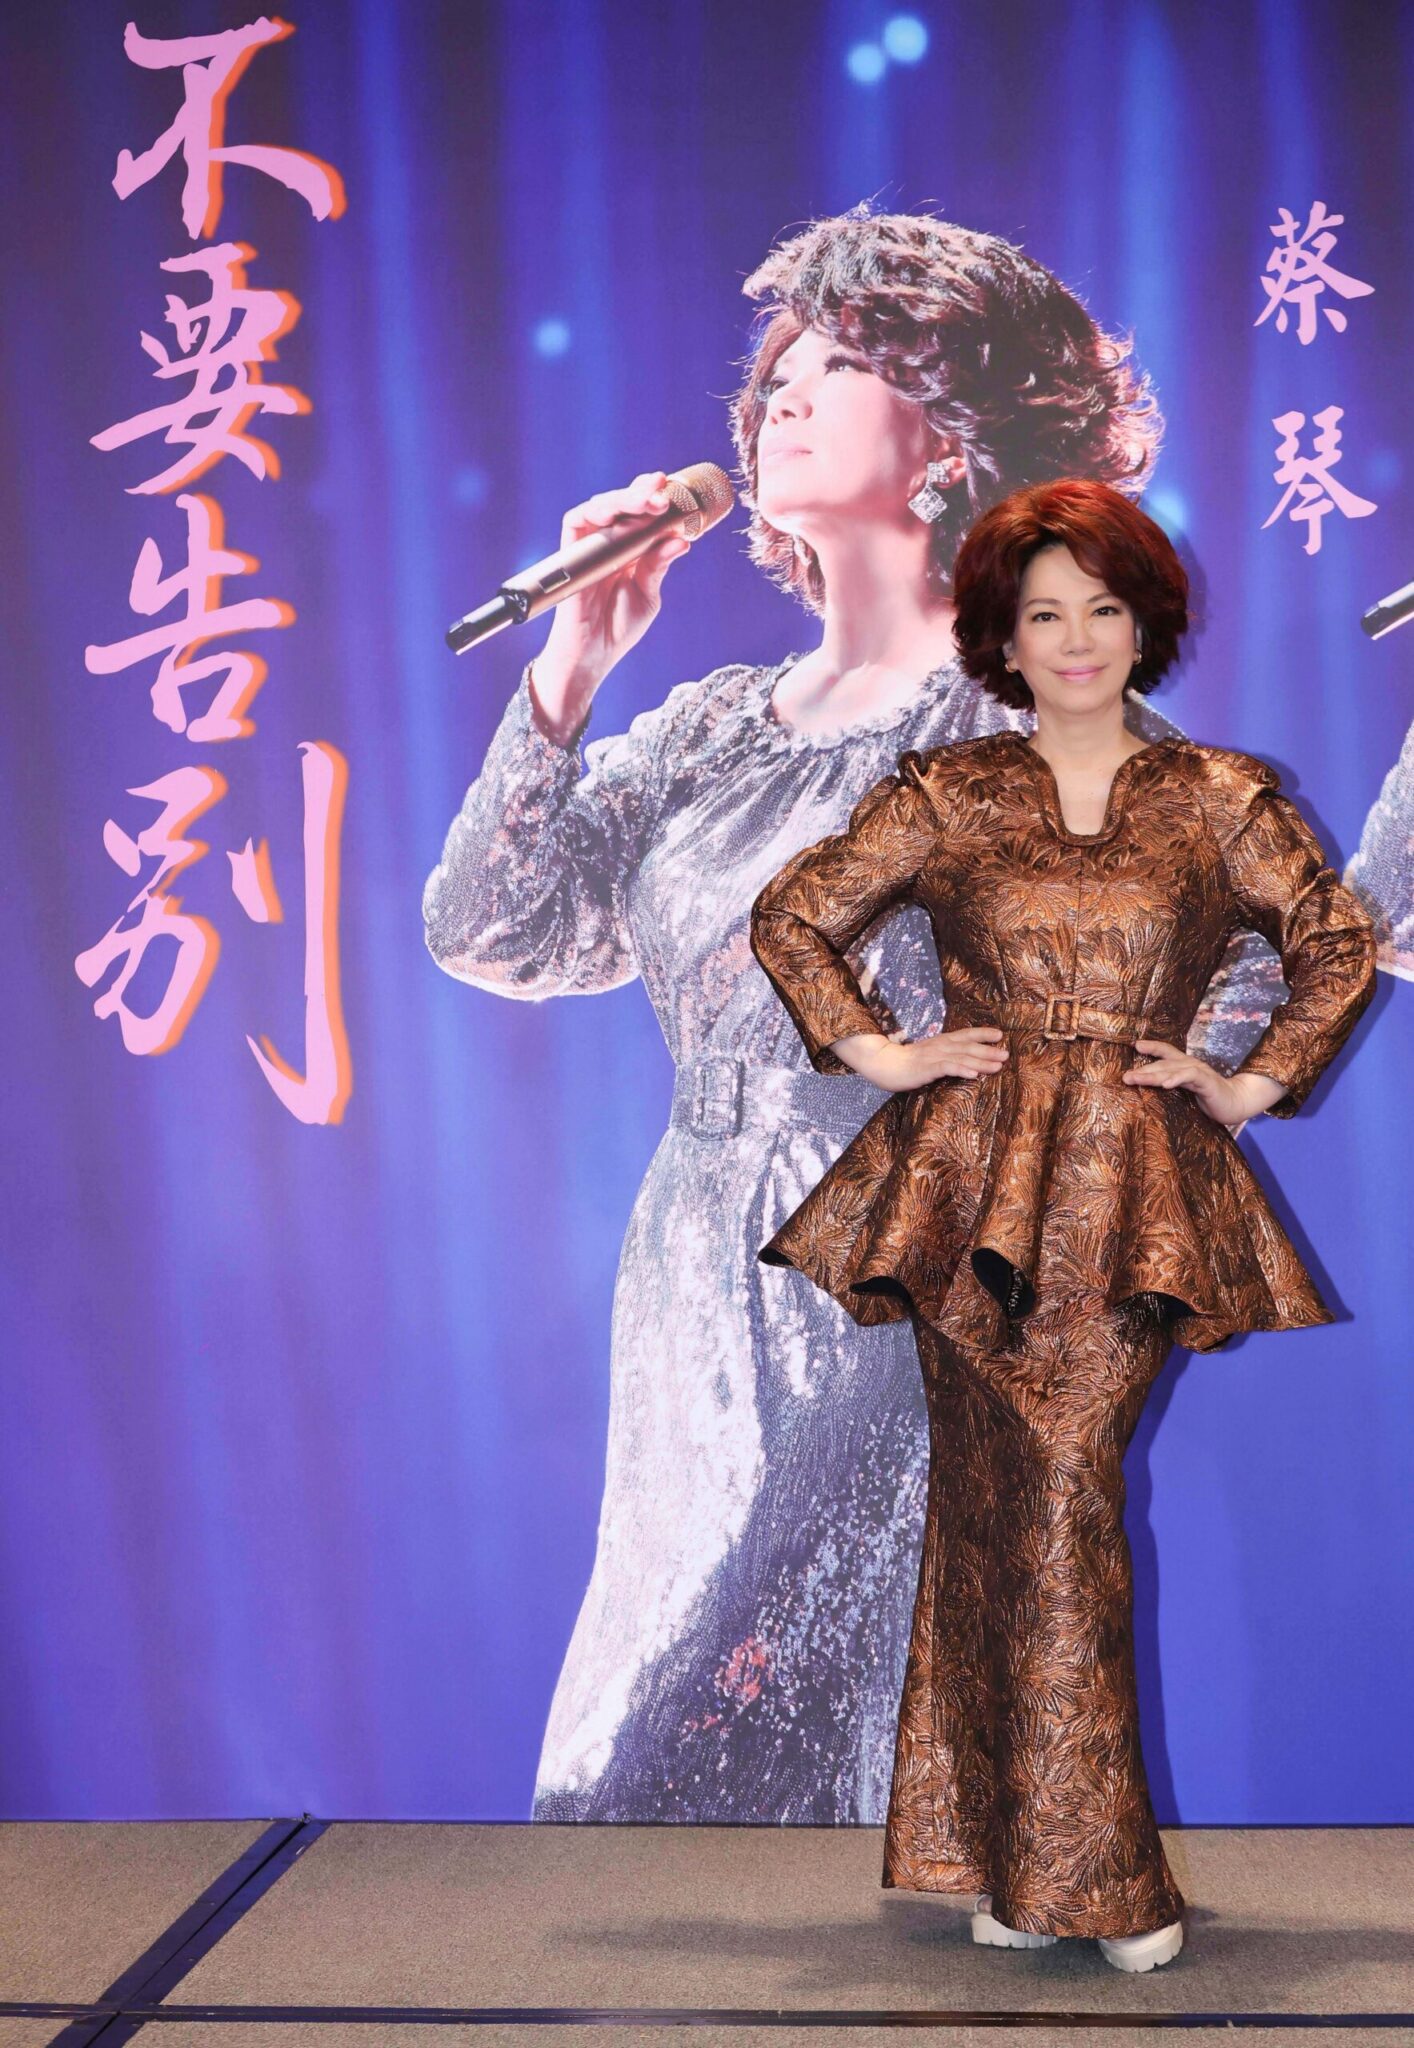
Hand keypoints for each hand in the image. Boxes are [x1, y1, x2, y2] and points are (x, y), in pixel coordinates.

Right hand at [529, 471, 691, 738]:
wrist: (594, 653)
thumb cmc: (619, 626)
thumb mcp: (648, 593)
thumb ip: (658, 564)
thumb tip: (681, 539)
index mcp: (631, 548)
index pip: (642, 513)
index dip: (657, 498)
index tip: (677, 491)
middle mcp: (609, 541)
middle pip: (624, 504)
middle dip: (644, 492)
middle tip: (664, 489)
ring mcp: (590, 544)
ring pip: (603, 505)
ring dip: (626, 498)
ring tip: (651, 498)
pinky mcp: (571, 551)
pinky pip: (577, 520)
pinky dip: (597, 511)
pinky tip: (617, 512)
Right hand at [830, 1026, 1010, 1091]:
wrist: (883, 1064)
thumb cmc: (907, 1062)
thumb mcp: (929, 1055)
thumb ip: (945, 1056)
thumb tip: (965, 1061)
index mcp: (941, 1042)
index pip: (965, 1035)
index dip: (982, 1034)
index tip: (999, 1035)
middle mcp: (940, 1046)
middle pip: (968, 1046)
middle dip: (988, 1050)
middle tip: (1006, 1054)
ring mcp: (933, 1057)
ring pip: (961, 1057)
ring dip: (981, 1061)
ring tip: (997, 1066)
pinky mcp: (926, 1068)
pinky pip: (947, 1068)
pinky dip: (961, 1070)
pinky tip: (974, 1075)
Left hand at [1122, 1039, 1286, 1124]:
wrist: (1236, 1102)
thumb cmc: (1209, 1098)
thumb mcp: (1186, 1091)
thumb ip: (1172, 1085)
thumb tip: (1149, 1088)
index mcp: (1184, 1065)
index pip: (1165, 1052)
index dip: (1151, 1047)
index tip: (1134, 1046)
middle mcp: (1189, 1064)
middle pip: (1162, 1064)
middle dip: (1142, 1070)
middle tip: (1124, 1076)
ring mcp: (1198, 1071)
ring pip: (1171, 1070)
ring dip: (1151, 1074)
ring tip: (1135, 1079)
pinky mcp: (1206, 1081)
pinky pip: (1189, 1077)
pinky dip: (1176, 1079)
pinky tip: (1165, 1084)